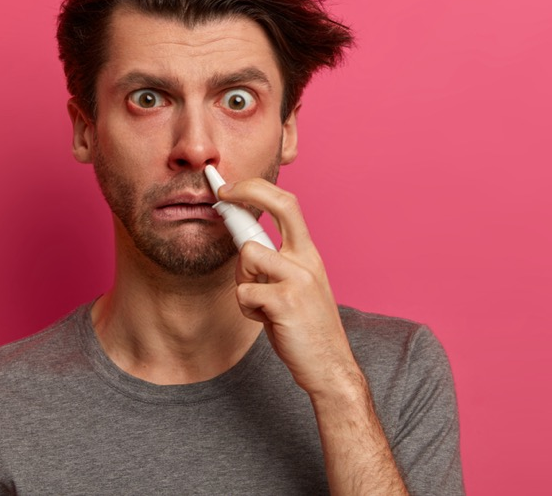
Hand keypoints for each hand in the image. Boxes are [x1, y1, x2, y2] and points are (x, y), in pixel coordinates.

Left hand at [217, 177, 361, 398]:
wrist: (330, 365)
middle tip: (222, 194)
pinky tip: (265, 319)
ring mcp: (299, 278)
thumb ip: (276, 264)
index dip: (257, 189)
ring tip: (260, 303)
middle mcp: (307, 259)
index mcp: (308, 254)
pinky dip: (247, 308)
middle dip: (247, 191)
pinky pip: (244, 292)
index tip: (230, 186)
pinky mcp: (286, 301)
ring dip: (243, 280)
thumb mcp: (296, 286)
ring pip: (249, 254)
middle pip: (281, 205)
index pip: (287, 205)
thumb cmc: (305, 327)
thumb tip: (244, 246)